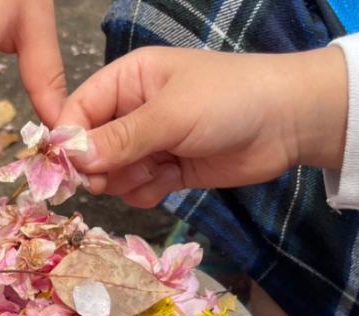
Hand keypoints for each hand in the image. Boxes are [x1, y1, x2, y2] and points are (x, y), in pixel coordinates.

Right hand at [56, 46, 347, 207]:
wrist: (289, 123)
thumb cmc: (229, 100)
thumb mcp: (170, 115)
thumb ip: (121, 139)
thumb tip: (74, 160)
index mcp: (128, 80)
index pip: (78, 111)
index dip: (69, 141)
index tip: (71, 170)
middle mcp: (133, 110)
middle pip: (90, 148)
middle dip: (100, 167)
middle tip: (118, 176)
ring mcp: (150, 142)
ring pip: (112, 174)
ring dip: (127, 181)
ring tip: (158, 172)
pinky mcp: (168, 170)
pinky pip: (137, 189)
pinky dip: (146, 193)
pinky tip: (169, 183)